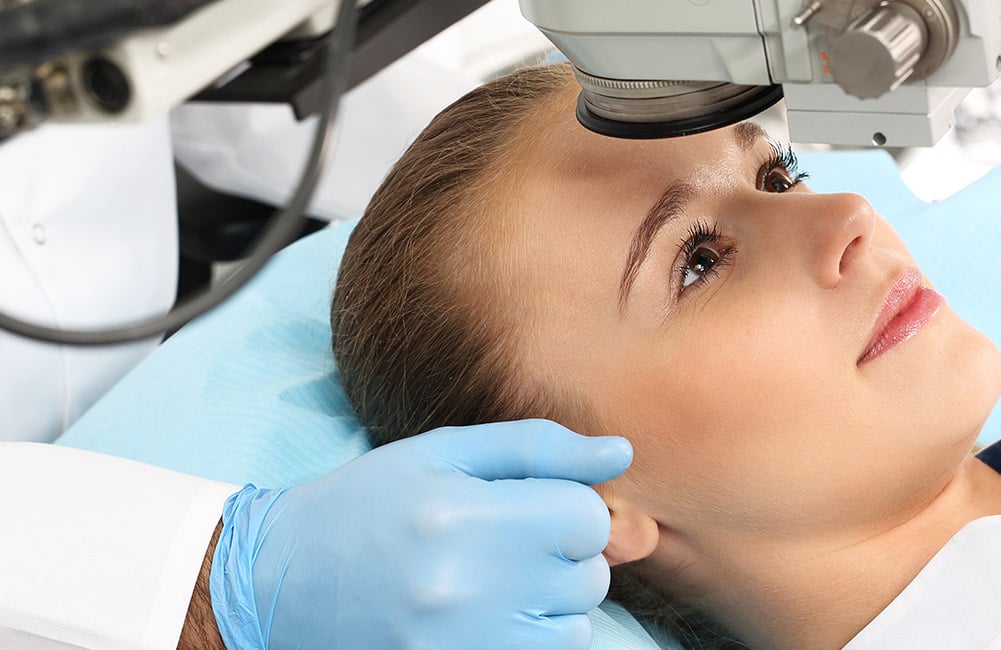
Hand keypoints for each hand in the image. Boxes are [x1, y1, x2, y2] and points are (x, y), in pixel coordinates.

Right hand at [208, 420, 631, 649]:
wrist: (280, 581)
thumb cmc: (369, 504)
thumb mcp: (443, 453)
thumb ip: (538, 447)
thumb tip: (621, 453)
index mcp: (462, 515)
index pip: (586, 518)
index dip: (569, 509)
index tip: (533, 508)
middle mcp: (464, 587)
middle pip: (588, 575)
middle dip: (563, 555)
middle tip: (507, 544)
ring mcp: (463, 643)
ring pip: (574, 625)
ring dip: (550, 602)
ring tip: (493, 581)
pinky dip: (530, 637)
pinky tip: (487, 615)